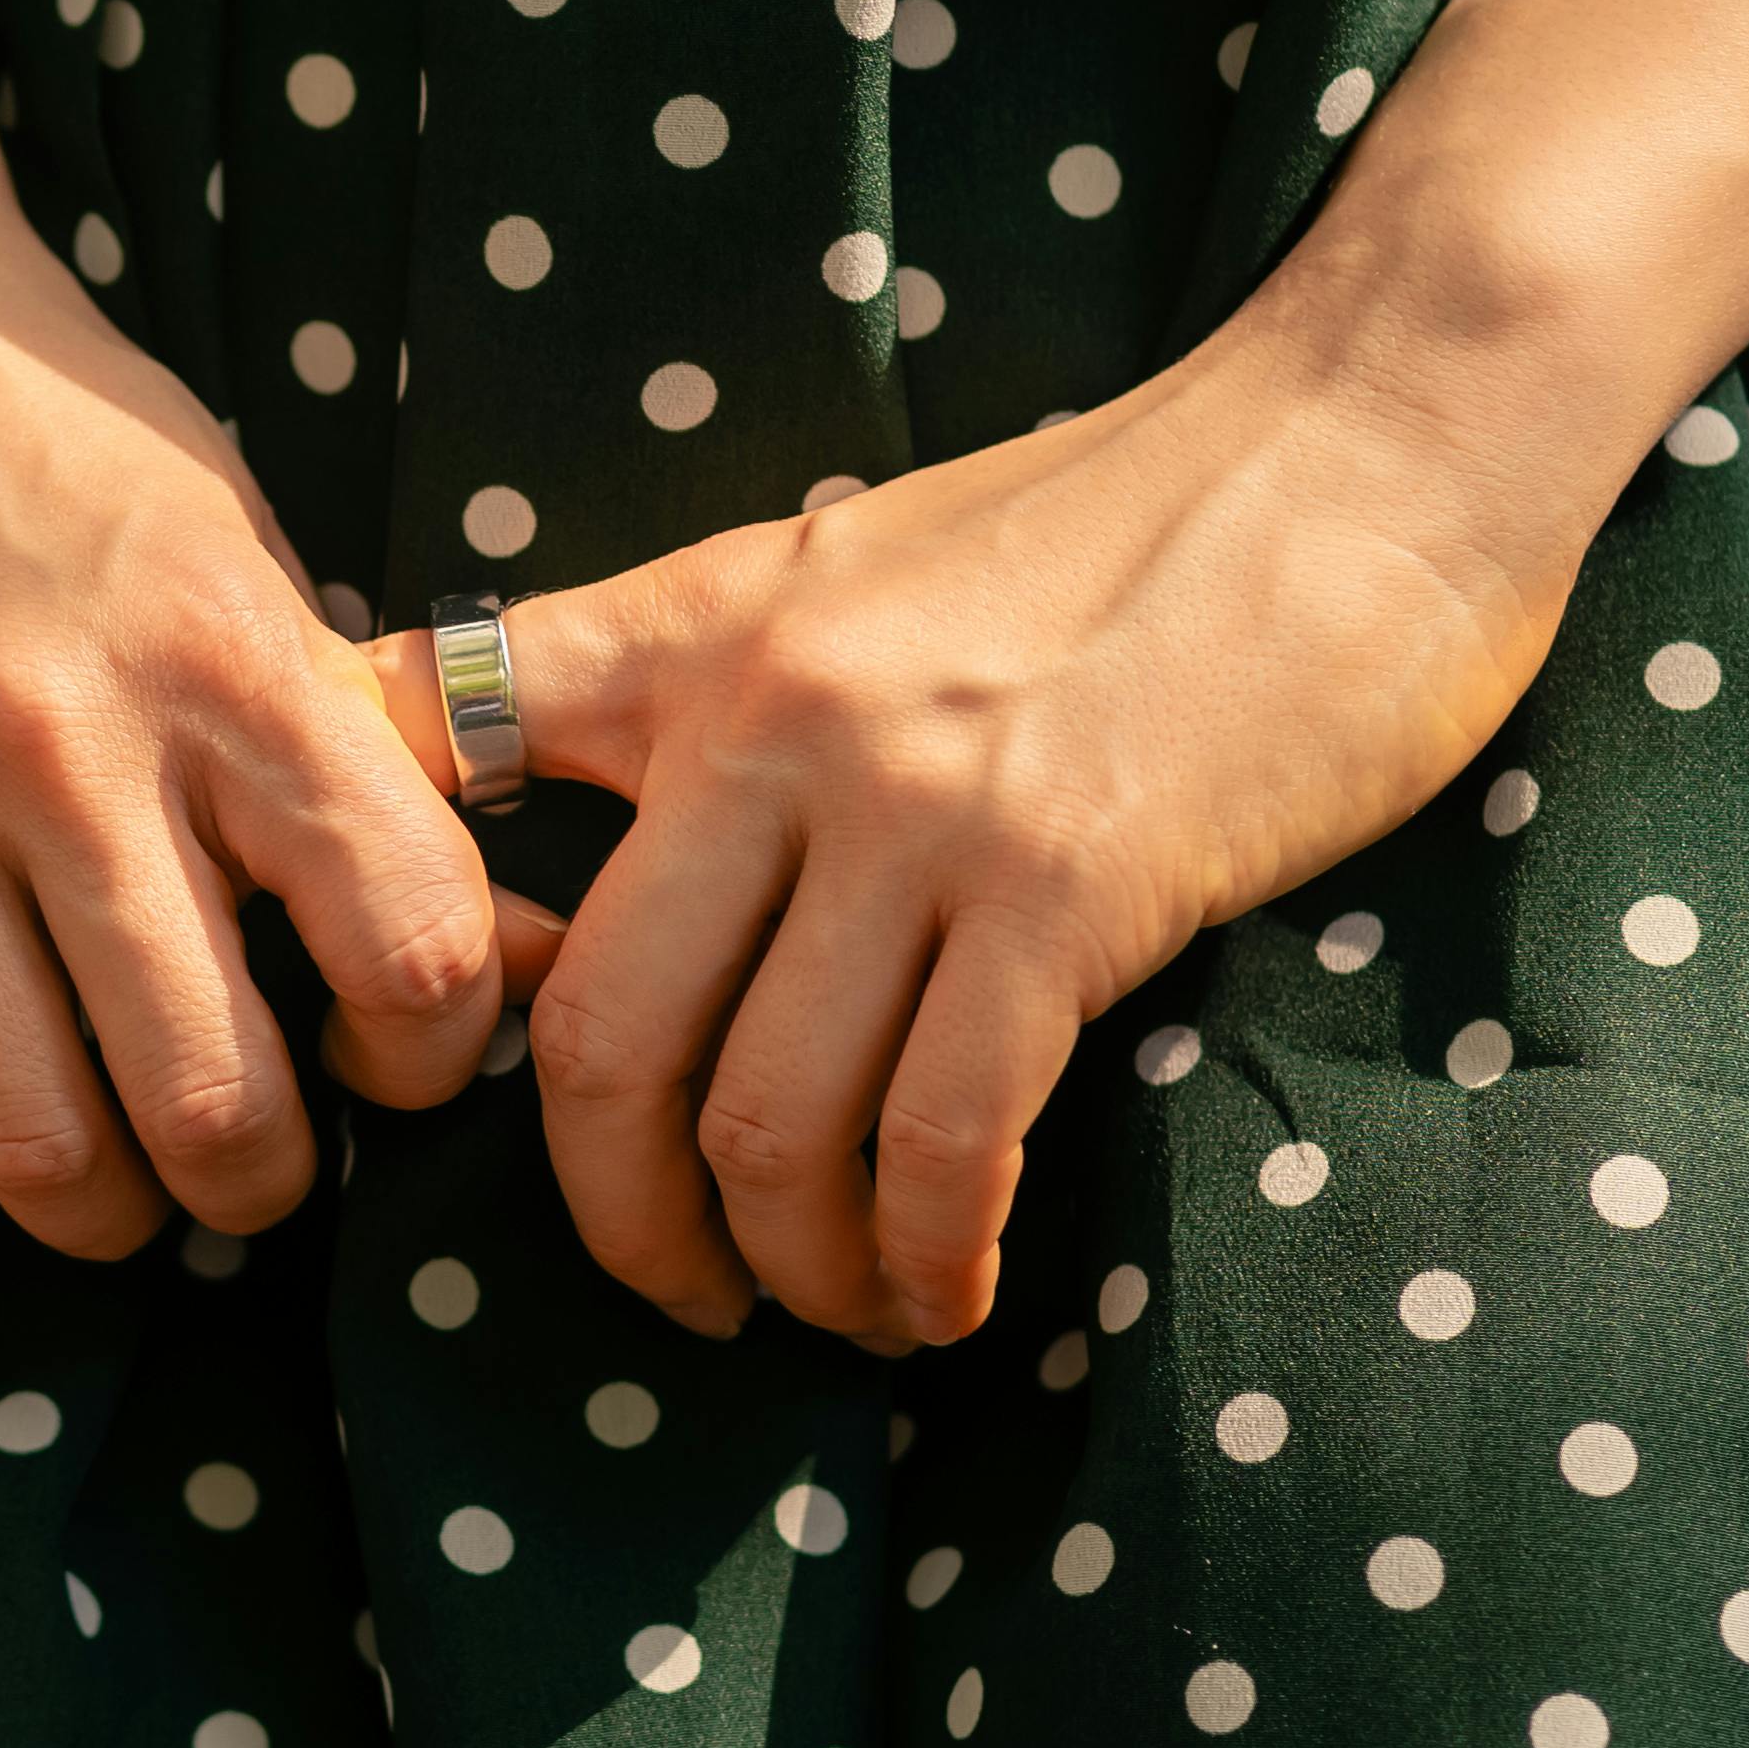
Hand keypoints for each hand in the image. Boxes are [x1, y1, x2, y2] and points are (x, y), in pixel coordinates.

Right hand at [0, 5, 505, 1359]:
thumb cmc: (44, 420)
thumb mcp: (240, 542)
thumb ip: (351, 746)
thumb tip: (535, 945)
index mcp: (229, 656)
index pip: (412, 944)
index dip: (434, 1057)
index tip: (398, 1060)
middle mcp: (69, 743)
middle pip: (218, 1099)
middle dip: (258, 1186)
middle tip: (252, 1169)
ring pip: (33, 1136)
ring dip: (102, 1225)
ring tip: (122, 1202)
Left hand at [378, 314, 1597, 1351]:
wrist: (1366, 439)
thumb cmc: (1129, 519)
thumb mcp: (857, 556)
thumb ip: (716, 674)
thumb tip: (621, 835)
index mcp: (695, 631)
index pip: (430, 741)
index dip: (382, 918)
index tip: (412, 1061)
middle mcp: (769, 719)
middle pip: (596, 1038)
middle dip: (617, 1215)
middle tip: (679, 1289)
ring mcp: (914, 809)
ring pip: (765, 1122)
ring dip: (792, 1266)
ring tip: (837, 1309)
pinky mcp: (1066, 890)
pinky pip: (942, 1137)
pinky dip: (928, 1254)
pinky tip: (951, 1292)